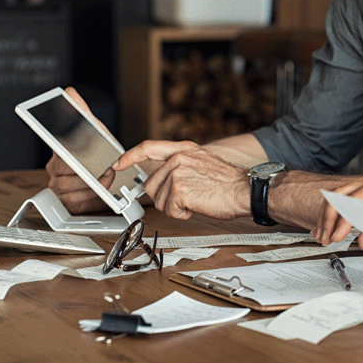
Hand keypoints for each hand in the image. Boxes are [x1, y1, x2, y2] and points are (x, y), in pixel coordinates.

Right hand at [45, 87, 116, 213]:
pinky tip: (97, 191)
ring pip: (67, 185)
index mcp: (59, 149)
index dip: (60, 147)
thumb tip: (69, 92)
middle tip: (104, 167)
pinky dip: (87, 196)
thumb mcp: (95, 130)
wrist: (113, 175)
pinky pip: (72, 200)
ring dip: (90, 184)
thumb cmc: (101, 153)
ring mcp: (58, 184)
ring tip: (106, 178)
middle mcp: (55, 167)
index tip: (68, 151)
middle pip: (64, 168)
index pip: (54, 145)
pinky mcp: (65, 200)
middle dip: (86, 169)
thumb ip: (82, 112)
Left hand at [112, 140, 248, 219]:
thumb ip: (179, 165)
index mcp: (184, 149)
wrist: (245, 190)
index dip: (129, 156)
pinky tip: (198, 205)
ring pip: (160, 200)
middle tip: (188, 196)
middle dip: (165, 197)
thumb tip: (160, 178)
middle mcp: (178, 158)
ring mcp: (177, 173)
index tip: (118, 164)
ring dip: (176, 206)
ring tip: (197, 199)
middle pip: (151, 184)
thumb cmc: (228, 182)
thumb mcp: (202, 163)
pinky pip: (170, 210)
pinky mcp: (179, 190)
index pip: (148, 148)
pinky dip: (183, 214)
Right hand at [312, 172, 362, 248]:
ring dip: (329, 216)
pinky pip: (347, 201)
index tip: (337, 237)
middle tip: (325, 237)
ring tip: (322, 235)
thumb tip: (361, 241)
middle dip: (329, 218)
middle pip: (340, 195)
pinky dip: (336, 214)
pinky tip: (327, 227)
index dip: (343, 221)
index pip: (354, 201)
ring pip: (340, 197)